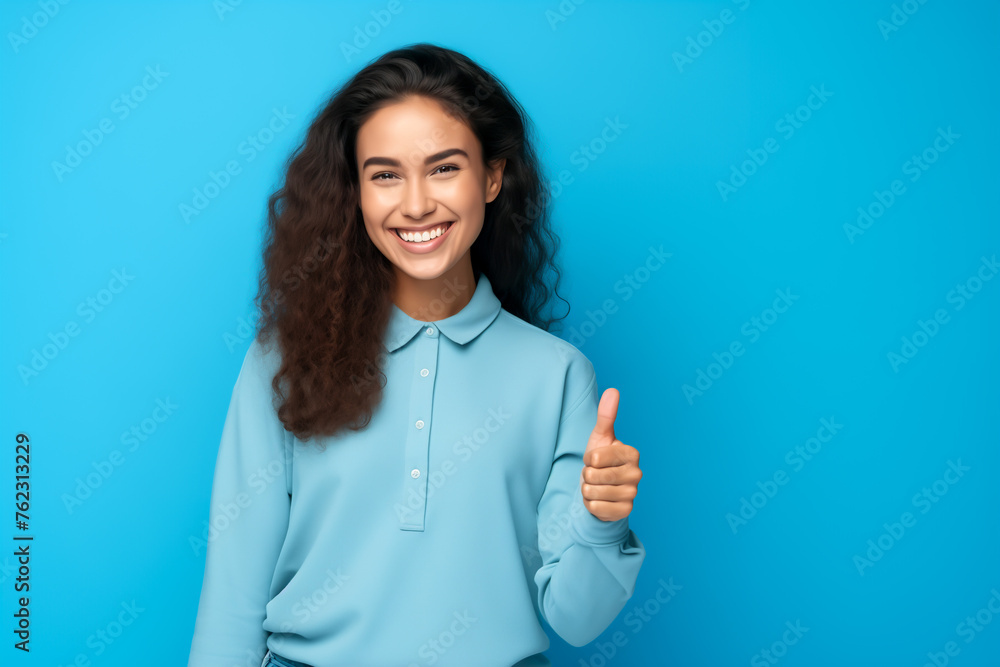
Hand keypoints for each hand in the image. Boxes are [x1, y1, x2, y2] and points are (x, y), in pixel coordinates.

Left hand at [580, 388, 641, 521]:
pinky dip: (591, 504)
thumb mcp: (601, 437)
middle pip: (593, 475)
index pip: (594, 457)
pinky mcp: (626, 511)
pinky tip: (599, 500)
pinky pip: (595, 508)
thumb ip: (606, 415)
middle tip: (595, 474)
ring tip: (597, 486)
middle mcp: (637, 474)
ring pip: (592, 492)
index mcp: (632, 453)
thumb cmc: (601, 460)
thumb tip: (613, 390)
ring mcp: (633, 494)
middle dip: (587, 475)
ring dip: (588, 490)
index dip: (588, 459)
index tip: (596, 460)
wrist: (602, 488)